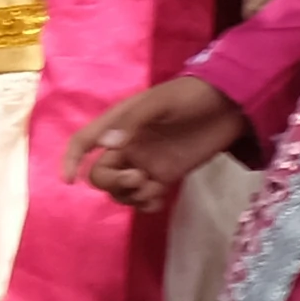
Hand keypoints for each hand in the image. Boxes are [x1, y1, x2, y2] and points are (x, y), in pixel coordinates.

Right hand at [73, 74, 255, 210]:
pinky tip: (158, 199)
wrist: (230, 105)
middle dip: (112, 182)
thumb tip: (107, 146)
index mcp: (119, 123)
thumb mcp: (161, 102)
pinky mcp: (165, 175)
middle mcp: (127, 145)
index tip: (69, 181)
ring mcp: (146, 162)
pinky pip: (144, 198)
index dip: (71, 160)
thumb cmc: (191, 96)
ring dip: (129, 196)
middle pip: (101, 174)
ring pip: (120, 190)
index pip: (84, 142)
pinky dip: (146, 204)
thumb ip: (134, 122)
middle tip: (138, 179)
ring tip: (152, 188)